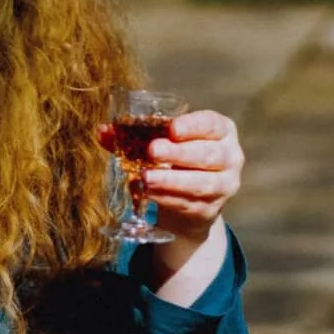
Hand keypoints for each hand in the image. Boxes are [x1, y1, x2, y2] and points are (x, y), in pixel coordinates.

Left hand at [136, 108, 243, 240]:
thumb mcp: (163, 144)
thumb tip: (102, 131)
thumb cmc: (176, 161)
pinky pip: (189, 203)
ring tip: (146, 178)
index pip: (212, 124)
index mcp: (221, 131)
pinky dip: (167, 198)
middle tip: (152, 151)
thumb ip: (135, 136)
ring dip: (171, 181)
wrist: (191, 201)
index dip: (193, 126)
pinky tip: (150, 194)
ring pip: (200, 183)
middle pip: (208, 155)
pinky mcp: (211, 209)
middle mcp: (230, 157)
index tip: (171, 129)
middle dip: (178, 153)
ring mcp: (224, 185)